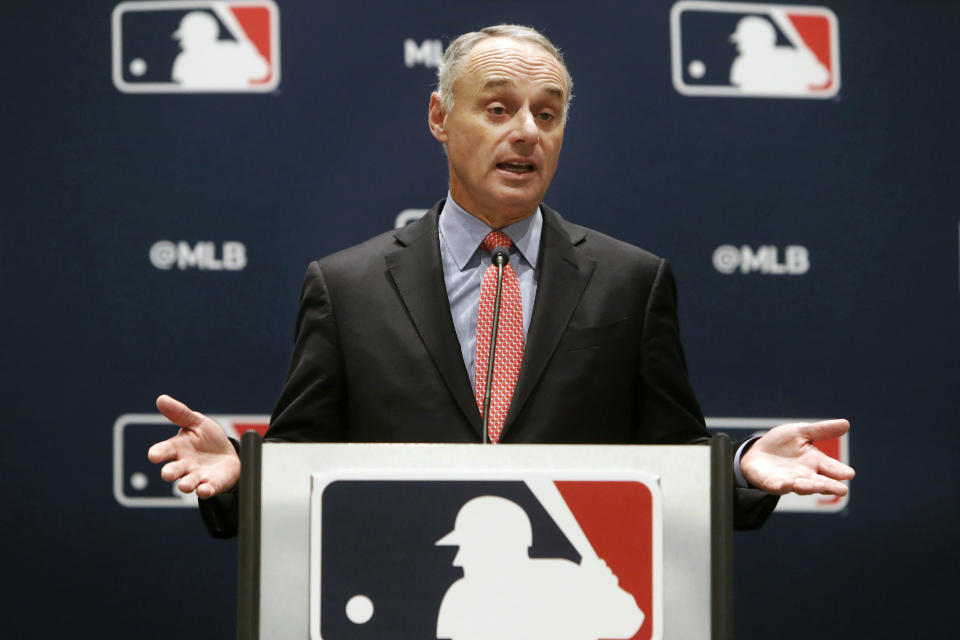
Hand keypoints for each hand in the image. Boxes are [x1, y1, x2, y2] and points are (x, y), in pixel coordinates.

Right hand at [147, 394, 240, 497]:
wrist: (229, 455)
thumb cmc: (208, 439)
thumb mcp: (197, 422)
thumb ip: (180, 413)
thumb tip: (161, 399)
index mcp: (177, 448)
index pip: (164, 450)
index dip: (158, 453)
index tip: (154, 455)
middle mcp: (184, 465)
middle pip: (172, 470)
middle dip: (169, 472)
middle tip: (168, 473)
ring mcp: (197, 476)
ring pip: (187, 483)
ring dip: (185, 484)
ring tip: (185, 485)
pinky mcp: (211, 485)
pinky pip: (206, 489)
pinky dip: (205, 490)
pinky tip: (204, 489)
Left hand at [740, 419, 854, 495]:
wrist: (756, 452)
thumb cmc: (782, 443)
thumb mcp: (800, 432)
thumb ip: (821, 430)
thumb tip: (846, 423)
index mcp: (815, 461)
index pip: (831, 467)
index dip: (839, 471)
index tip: (849, 474)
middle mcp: (805, 474)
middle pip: (820, 482)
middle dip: (830, 486)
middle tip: (842, 490)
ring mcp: (790, 481)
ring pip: (802, 487)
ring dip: (810, 487)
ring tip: (819, 487)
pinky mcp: (772, 484)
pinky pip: (778, 487)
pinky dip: (783, 487)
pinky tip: (787, 485)